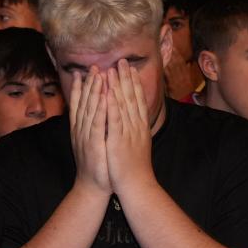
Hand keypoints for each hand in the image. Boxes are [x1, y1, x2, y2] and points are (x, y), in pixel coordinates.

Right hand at [69, 69, 109, 194]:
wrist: (93, 186)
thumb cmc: (97, 164)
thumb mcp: (94, 142)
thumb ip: (95, 126)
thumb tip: (98, 111)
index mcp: (81, 128)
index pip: (79, 103)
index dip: (80, 87)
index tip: (84, 71)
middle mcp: (81, 130)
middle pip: (84, 102)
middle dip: (88, 83)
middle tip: (92, 66)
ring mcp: (86, 136)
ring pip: (89, 109)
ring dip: (93, 91)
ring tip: (97, 75)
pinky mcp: (94, 144)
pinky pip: (97, 123)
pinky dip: (99, 109)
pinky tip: (102, 97)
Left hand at [104, 60, 154, 192]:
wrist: (137, 186)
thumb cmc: (136, 168)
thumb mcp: (138, 144)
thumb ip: (136, 130)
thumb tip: (135, 119)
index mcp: (140, 127)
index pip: (138, 100)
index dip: (134, 83)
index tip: (130, 69)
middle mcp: (136, 126)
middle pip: (132, 98)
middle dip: (126, 78)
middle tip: (122, 61)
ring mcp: (128, 132)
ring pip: (123, 105)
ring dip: (118, 86)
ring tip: (112, 70)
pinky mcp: (119, 140)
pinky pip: (114, 120)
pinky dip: (111, 105)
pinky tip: (107, 93)